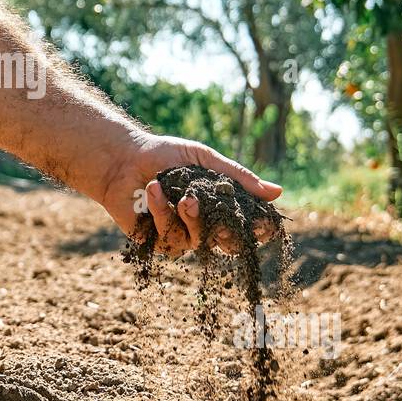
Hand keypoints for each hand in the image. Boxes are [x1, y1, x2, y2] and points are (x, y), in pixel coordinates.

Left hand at [98, 132, 282, 256]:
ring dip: (191, 215)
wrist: (123, 159)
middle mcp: (204, 225)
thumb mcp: (204, 160)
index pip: (247, 226)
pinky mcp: (158, 242)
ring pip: (200, 240)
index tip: (262, 224)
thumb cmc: (165, 156)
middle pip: (229, 244)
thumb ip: (238, 177)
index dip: (258, 229)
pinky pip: (170, 237)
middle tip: (223, 212)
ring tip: (182, 195)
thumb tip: (278, 191)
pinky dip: (163, 212)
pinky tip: (153, 190)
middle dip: (228, 231)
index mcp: (219, 207)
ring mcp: (182, 236)